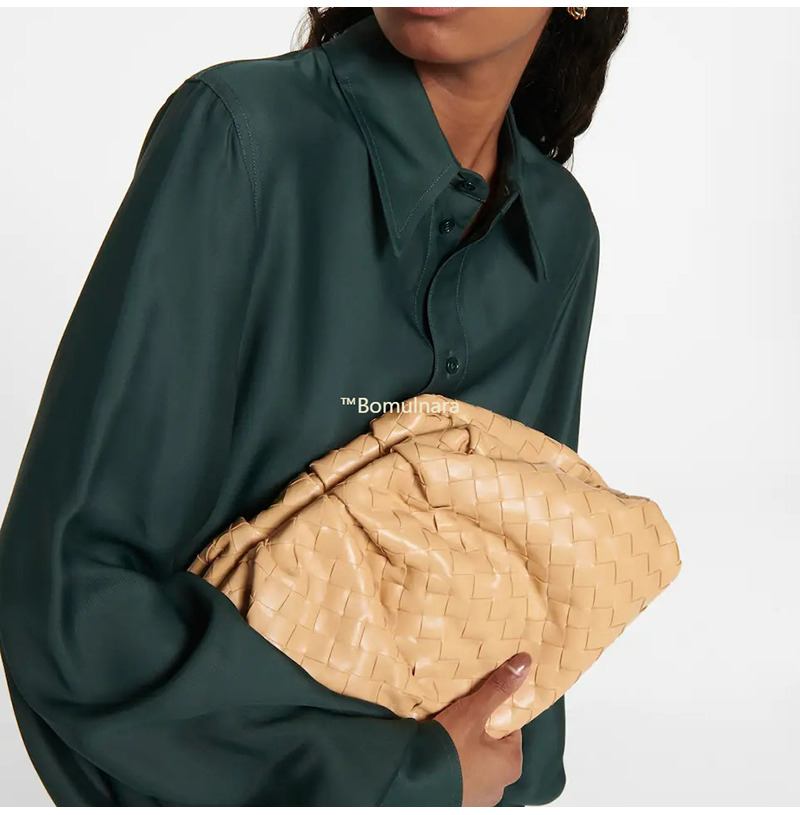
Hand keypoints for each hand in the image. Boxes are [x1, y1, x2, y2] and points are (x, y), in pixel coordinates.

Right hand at [433, 652, 531, 806]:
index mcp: (512, 764)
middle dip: (478, 728)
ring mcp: (479, 796)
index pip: (510, 726)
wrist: (411, 784)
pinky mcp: (460, 799)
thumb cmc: (449, 749)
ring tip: (447, 729)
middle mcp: (501, 784)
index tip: (478, 700)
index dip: (495, 710)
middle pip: (493, 742)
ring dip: (465, 745)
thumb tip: (525, 661)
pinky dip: (454, 760)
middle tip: (460, 713)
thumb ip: (498, 688)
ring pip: (476, 758)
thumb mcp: (474, 712)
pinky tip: (441, 748)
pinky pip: (462, 772)